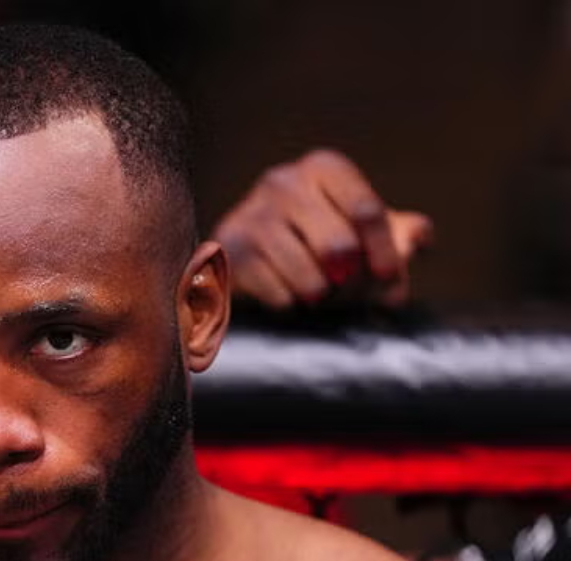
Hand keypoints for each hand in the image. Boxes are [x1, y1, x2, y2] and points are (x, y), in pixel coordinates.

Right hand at [213, 149, 432, 308]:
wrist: (245, 252)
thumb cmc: (315, 238)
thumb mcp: (360, 229)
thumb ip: (400, 232)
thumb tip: (421, 238)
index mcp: (323, 167)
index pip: (365, 211)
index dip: (384, 251)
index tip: (388, 277)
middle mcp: (283, 182)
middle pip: (339, 247)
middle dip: (352, 280)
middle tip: (349, 289)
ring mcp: (251, 215)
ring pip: (310, 277)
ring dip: (321, 295)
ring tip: (318, 291)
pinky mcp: (229, 253)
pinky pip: (279, 296)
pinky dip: (290, 303)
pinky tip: (287, 291)